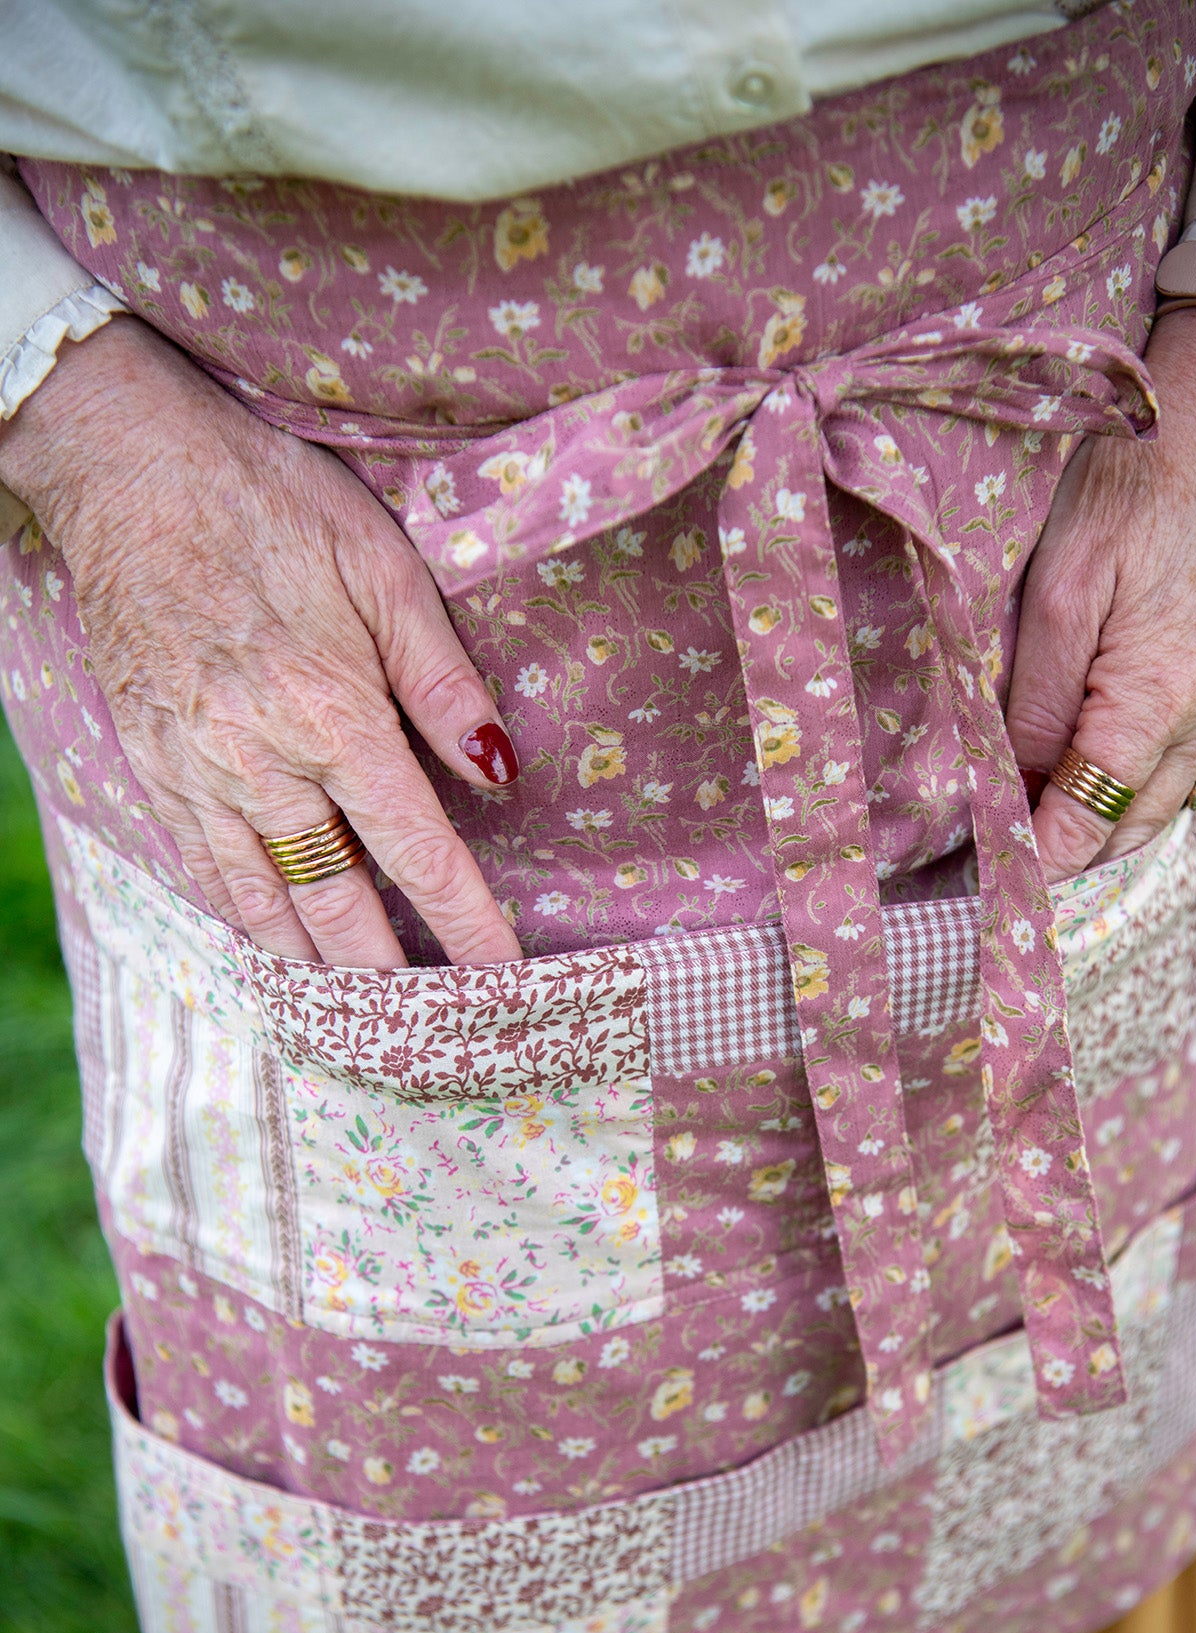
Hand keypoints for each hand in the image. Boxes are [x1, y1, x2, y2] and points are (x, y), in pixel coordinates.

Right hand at [0, 317, 520, 967]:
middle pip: (340, 905)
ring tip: (364, 1031)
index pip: (419, 850)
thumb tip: (502, 772)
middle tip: (437, 1040)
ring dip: (318, 977)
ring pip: (265, 907)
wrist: (126, 467)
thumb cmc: (270, 502)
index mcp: (332, 714)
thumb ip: (444, 681)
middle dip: (392, 982)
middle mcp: (261, 763)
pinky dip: (245, 928)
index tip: (506, 986)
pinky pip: (205, 872)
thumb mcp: (383, 567)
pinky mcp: (152, 766)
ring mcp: (197, 773)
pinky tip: (278, 960)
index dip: (467, 927)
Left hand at [1007, 303, 1195, 881]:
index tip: (967, 876)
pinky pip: (1166, 774)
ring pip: (1146, 813)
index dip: (1025, 862)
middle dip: (1050, 856)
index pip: (1082, 827)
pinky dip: (1115, 793)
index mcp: (1155, 705)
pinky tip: (1064, 773)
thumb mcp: (1059, 591)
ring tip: (1010, 818)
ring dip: (1083, 828)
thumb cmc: (1130, 487)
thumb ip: (1035, 704)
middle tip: (973, 852)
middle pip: (1117, 835)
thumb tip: (1013, 791)